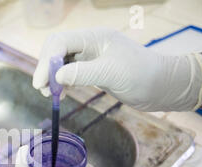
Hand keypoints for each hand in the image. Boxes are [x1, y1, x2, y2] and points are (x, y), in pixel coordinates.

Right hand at [33, 27, 201, 111]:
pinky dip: (61, 83)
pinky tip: (62, 93)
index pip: (60, 42)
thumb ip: (82, 73)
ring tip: (50, 95)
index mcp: (94, 37)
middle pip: (56, 50)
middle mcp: (89, 44)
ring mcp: (90, 57)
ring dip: (52, 77)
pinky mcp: (92, 70)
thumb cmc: (142, 75)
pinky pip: (69, 73)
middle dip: (46, 69)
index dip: (46, 61)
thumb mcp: (111, 73)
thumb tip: (56, 76)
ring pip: (61, 62)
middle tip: (43, 90)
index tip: (40, 83)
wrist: (161, 87)